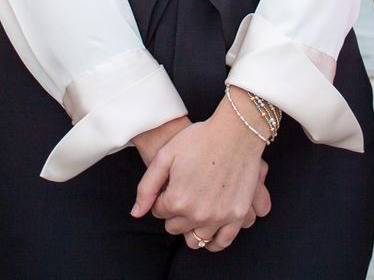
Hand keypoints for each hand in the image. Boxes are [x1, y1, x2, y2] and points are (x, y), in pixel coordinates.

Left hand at [131, 107, 269, 251]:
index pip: (159, 212)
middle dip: (175, 213)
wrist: (236, 131)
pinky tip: (209, 231)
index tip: (171, 185)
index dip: (162, 197)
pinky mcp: (237, 216)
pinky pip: (222, 242)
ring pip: (196, 239)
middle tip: (183, 194)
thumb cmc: (199, 139)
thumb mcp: (165, 157)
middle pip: (175, 227)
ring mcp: (218, 217)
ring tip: (195, 210)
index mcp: (175, 200)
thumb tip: (136, 214)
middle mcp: (196, 214)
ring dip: (191, 228)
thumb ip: (147, 188)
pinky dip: (213, 241)